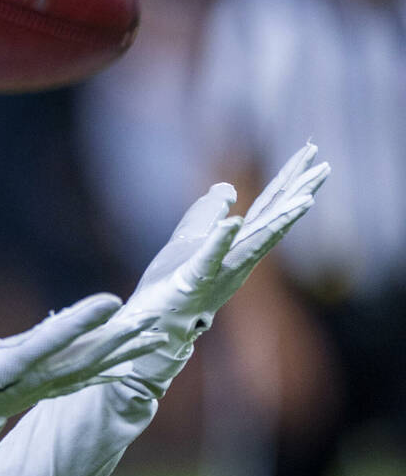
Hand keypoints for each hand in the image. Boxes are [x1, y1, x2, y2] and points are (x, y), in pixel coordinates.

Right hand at [0, 249, 165, 452]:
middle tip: (155, 319)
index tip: (112, 300)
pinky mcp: (36, 393)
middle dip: (120, 339)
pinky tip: (128, 364)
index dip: (81, 320)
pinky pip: (80, 381)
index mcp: (5, 368)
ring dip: (123, 354)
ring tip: (157, 337)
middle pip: (84, 359)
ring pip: (89, 371)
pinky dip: (107, 370)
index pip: (51, 340)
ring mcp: (35, 392)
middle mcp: (28, 384)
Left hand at [101, 141, 329, 397]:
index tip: (312, 154)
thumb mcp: (191, 236)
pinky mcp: (192, 280)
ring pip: (254, 242)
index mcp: (237, 244)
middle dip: (297, 193)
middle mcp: (236, 258)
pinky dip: (221, 240)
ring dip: (278, 221)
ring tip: (304, 199)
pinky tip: (233, 222)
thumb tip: (229, 189)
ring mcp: (218, 271)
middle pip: (272, 220)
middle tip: (324, 167)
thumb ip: (211, 211)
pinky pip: (209, 258)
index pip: (268, 207)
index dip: (289, 180)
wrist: (152, 321)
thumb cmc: (172, 282)